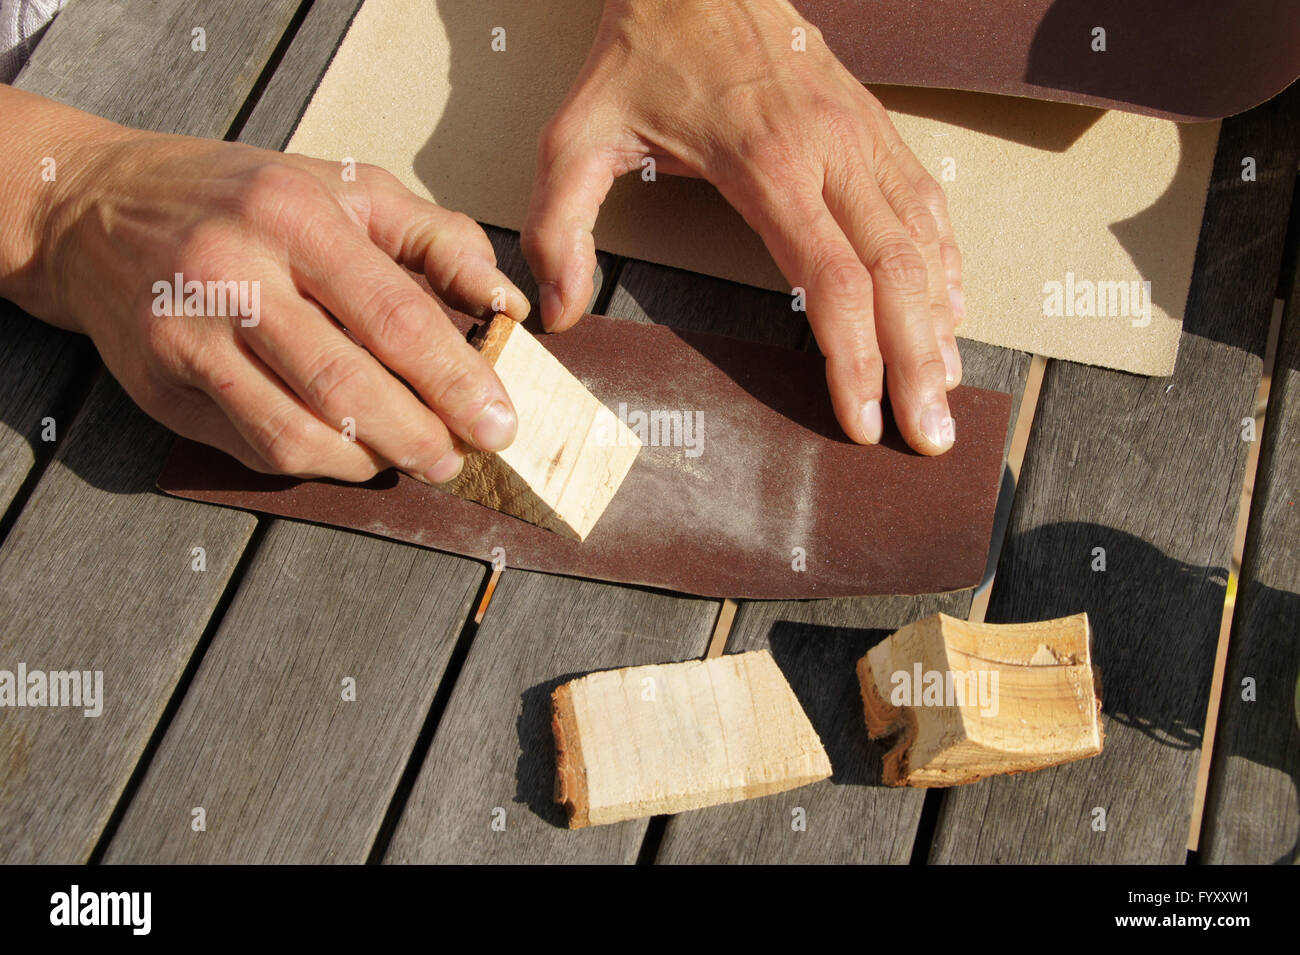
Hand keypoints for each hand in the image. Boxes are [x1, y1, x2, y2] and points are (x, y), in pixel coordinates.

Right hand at [2, 87, 529, 481]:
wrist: (97, 206)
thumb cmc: (246, 199)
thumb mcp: (350, 190)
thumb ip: (439, 242)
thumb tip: (509, 305)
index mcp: (293, 217)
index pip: (394, 317)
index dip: (457, 382)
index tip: (499, 423)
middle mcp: (232, 274)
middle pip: (345, 388)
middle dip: (418, 438)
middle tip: (457, 458)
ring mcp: (186, 336)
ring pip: (295, 435)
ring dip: (366, 461)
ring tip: (405, 455)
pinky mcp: (157, 386)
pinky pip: (250, 448)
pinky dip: (312, 462)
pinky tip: (345, 449)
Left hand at [524, 0, 964, 453]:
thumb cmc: (642, 53)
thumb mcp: (577, 133)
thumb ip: (559, 225)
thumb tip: (558, 312)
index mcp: (766, 164)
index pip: (831, 281)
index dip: (854, 359)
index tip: (861, 420)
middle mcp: (832, 152)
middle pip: (896, 275)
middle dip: (917, 363)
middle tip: (932, 433)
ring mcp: (863, 136)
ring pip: (924, 241)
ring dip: (942, 320)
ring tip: (947, 387)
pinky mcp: (874, 126)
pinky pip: (927, 203)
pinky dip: (945, 262)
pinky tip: (948, 308)